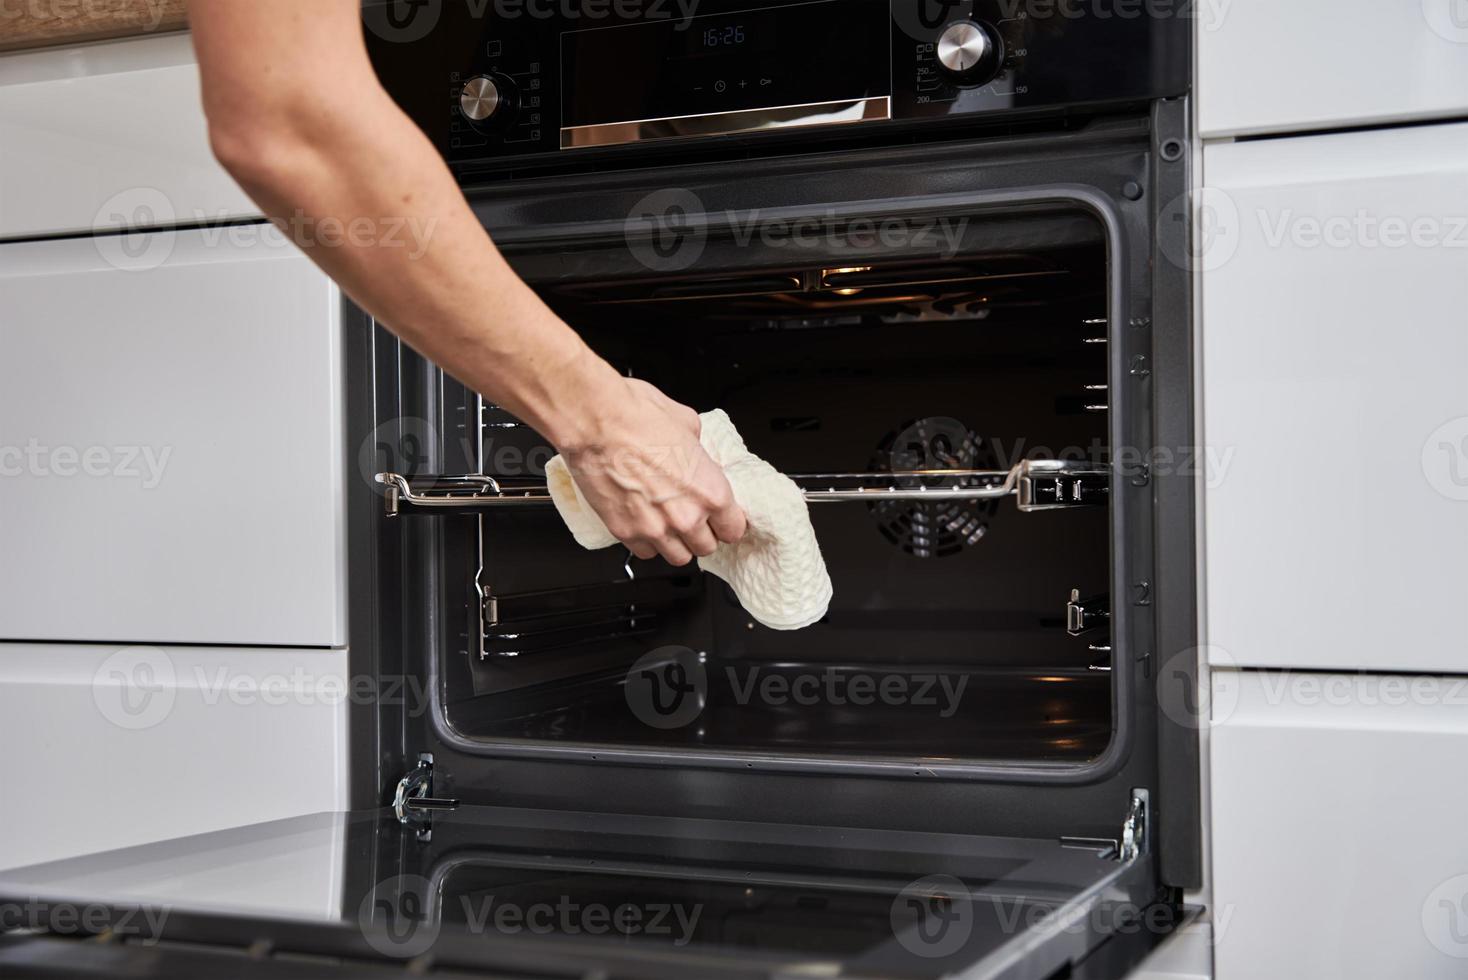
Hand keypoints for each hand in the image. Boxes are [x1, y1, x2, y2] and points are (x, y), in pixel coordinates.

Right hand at [559, 378, 747, 565]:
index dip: (727, 523)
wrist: (596, 422)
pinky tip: (644, 524)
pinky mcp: (625, 531)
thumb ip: (698, 451)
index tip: (721, 520)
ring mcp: (655, 528)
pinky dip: (647, 542)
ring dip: (677, 543)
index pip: (733, 529)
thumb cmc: (638, 417)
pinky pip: (645, 552)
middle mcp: (686, 516)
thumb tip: (695, 452)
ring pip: (678, 557)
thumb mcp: (688, 424)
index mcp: (710, 491)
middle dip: (702, 534)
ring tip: (669, 525)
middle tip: (693, 518)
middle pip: (707, 547)